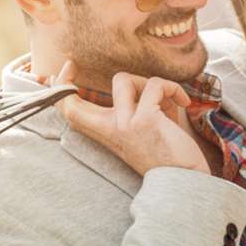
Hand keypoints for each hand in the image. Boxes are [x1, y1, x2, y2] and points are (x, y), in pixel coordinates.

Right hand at [56, 60, 207, 175]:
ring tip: (167, 98)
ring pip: (123, 79)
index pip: (71, 112)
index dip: (61, 89)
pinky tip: (184, 102)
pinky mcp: (145, 119)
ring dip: (148, 82)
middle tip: (71, 64)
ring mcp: (124, 123)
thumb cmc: (170, 155)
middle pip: (69, 103)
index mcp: (107, 133)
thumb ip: (139, 107)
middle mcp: (110, 128)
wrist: (185, 181)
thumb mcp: (144, 129)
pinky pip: (155, 85)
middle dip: (64, 78)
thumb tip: (149, 86)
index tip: (64, 71)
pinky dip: (173, 88)